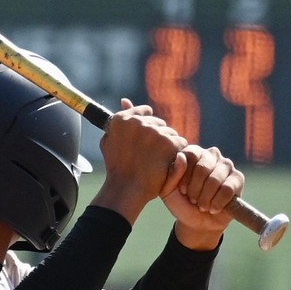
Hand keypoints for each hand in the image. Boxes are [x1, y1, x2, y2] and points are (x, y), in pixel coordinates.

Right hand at [93, 101, 189, 221]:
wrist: (126, 189)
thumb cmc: (117, 169)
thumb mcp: (109, 141)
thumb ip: (118, 122)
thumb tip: (125, 100)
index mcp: (122, 119)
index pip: (145, 112)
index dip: (147, 127)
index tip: (144, 141)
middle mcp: (138, 122)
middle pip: (159, 123)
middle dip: (158, 137)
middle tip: (149, 156)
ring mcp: (154, 131)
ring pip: (171, 133)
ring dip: (168, 146)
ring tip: (157, 162)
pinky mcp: (169, 143)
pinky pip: (181, 143)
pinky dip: (177, 154)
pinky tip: (166, 164)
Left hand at [161, 146, 243, 249]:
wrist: (197, 222)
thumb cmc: (181, 202)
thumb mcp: (168, 191)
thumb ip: (172, 174)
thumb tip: (181, 156)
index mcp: (194, 153)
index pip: (190, 155)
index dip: (185, 176)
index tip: (182, 190)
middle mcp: (212, 155)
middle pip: (202, 168)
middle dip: (195, 190)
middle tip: (193, 200)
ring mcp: (227, 165)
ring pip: (215, 180)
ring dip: (205, 198)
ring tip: (202, 206)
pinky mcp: (238, 178)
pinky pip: (227, 189)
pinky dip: (217, 203)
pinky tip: (213, 208)